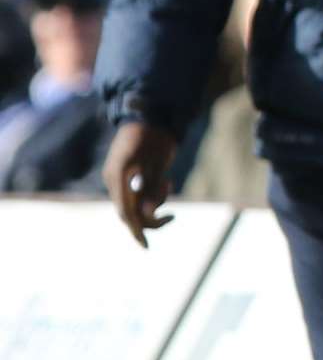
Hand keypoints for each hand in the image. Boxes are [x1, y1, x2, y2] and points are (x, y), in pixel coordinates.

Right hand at [102, 122, 177, 247]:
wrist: (151, 114)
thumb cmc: (155, 135)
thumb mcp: (159, 162)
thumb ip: (153, 188)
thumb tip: (150, 215)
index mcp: (119, 175)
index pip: (125, 211)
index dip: (136, 230)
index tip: (145, 245)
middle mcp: (115, 179)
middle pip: (130, 211)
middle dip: (150, 216)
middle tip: (171, 216)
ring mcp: (119, 177)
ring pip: (136, 203)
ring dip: (154, 201)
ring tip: (167, 182)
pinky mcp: (126, 175)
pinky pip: (138, 193)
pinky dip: (153, 193)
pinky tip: (165, 180)